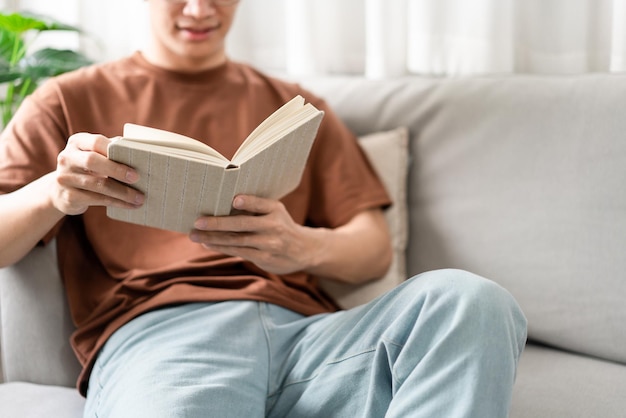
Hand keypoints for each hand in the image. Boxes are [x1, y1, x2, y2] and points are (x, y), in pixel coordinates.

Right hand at [52, 133, 144, 214]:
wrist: (60, 192)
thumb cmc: (87, 169)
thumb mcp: (94, 155)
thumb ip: (111, 149)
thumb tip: (138, 149)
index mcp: (77, 143)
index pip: (96, 142)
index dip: (114, 150)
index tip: (134, 159)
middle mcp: (67, 158)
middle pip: (92, 161)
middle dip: (117, 170)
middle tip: (137, 178)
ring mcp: (65, 178)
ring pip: (96, 184)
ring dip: (122, 192)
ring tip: (140, 197)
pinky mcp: (68, 197)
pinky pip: (96, 200)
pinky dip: (117, 203)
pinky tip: (130, 205)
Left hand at [190, 195, 322, 274]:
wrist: (303, 250)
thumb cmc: (281, 225)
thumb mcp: (275, 211)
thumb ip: (255, 207)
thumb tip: (221, 204)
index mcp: (275, 209)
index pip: (260, 204)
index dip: (248, 203)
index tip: (235, 201)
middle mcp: (274, 226)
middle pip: (242, 224)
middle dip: (217, 223)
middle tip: (197, 221)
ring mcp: (269, 244)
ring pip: (237, 241)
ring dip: (213, 238)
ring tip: (195, 235)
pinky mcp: (264, 258)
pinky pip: (239, 252)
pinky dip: (221, 248)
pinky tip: (208, 244)